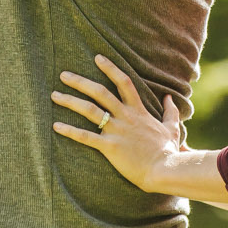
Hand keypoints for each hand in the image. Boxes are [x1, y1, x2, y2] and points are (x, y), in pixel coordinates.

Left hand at [52, 55, 182, 193]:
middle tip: (63, 75)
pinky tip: (56, 126)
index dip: (110, 68)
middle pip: (100, 92)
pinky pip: (86, 137)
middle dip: (80, 82)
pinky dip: (70, 131)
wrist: (164, 169)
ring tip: (54, 96)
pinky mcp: (110, 147)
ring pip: (89, 110)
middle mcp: (125, 117)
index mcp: (138, 111)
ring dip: (70, 101)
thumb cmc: (168, 151)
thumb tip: (170, 98)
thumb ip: (170, 112)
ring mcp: (117, 131)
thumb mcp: (172, 128)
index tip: (97, 58)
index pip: (123, 82)